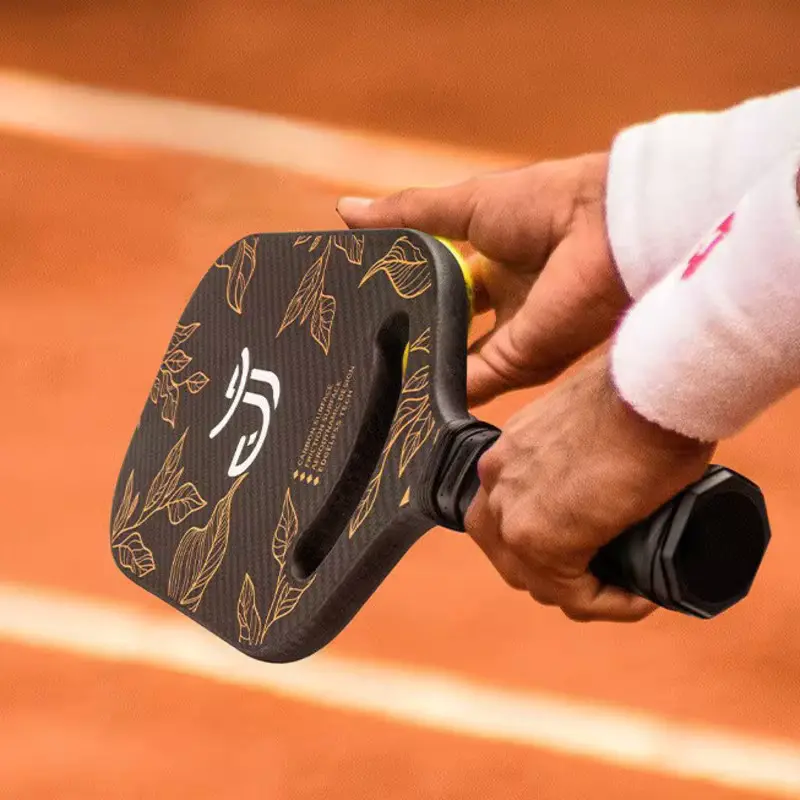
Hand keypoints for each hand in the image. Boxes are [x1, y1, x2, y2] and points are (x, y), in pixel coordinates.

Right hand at [337, 154, 628, 405]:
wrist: (604, 229)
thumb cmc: (543, 202)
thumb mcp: (462, 206)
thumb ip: (407, 215)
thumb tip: (345, 210)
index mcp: (491, 263)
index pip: (438, 288)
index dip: (405, 297)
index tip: (363, 307)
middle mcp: (502, 305)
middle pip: (446, 330)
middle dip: (411, 340)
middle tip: (361, 351)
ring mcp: (510, 337)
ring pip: (454, 363)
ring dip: (421, 370)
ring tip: (371, 378)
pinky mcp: (518, 363)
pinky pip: (469, 383)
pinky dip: (438, 390)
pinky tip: (401, 392)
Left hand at [464, 354, 714, 621]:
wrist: (650, 386)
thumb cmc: (639, 395)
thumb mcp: (594, 426)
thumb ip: (583, 455)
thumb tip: (612, 487)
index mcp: (506, 454)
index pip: (506, 517)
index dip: (545, 544)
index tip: (593, 550)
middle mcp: (497, 481)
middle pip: (510, 555)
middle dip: (554, 573)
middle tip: (606, 574)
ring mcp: (512, 511)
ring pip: (538, 582)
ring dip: (583, 593)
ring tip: (628, 589)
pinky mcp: (541, 539)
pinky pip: (573, 596)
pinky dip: (609, 605)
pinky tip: (641, 597)